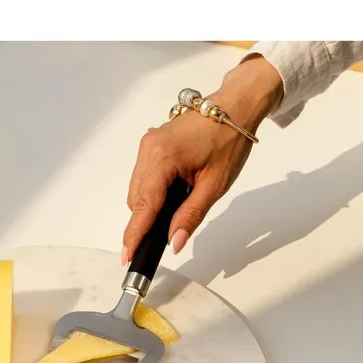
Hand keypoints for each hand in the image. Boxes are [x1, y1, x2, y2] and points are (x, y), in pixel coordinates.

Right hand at [122, 55, 283, 263]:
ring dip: (151, 206)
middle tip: (165, 235)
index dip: (135, 234)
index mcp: (163, 158)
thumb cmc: (229, 140)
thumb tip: (175, 242)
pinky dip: (153, 191)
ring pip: (138, 190)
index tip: (128, 255)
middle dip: (146, 221)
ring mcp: (147, 145)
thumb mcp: (214, 185)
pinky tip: (173, 192)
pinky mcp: (150, 144)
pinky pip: (143, 177)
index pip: (144, 206)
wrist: (234, 107)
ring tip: (178, 206)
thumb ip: (191, 216)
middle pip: (137, 200)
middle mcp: (148, 149)